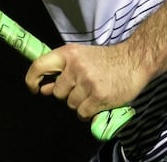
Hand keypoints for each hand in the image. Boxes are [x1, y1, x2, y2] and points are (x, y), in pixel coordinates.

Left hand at [25, 43, 145, 121]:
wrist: (134, 60)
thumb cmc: (105, 60)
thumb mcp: (81, 58)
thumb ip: (61, 72)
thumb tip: (44, 89)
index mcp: (68, 53)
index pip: (39, 65)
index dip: (32, 79)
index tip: (35, 88)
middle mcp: (76, 66)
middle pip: (58, 92)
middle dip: (67, 94)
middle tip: (82, 88)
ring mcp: (87, 82)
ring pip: (71, 104)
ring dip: (80, 103)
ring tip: (93, 93)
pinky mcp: (98, 96)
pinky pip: (83, 113)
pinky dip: (89, 112)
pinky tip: (98, 102)